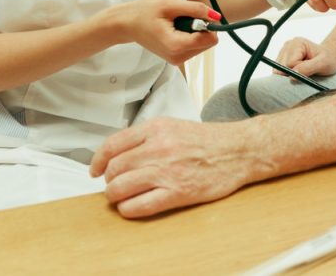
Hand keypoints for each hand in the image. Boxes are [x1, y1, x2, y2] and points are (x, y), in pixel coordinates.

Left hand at [90, 118, 251, 217]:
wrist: (239, 150)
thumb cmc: (209, 141)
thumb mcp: (174, 126)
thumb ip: (147, 136)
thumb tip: (120, 153)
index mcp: (156, 128)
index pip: (112, 145)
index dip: (98, 161)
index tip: (95, 169)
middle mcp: (158, 148)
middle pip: (113, 169)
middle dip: (110, 180)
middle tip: (115, 184)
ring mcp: (166, 171)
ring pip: (120, 188)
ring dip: (116, 196)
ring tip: (122, 197)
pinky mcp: (177, 192)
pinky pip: (139, 206)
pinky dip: (128, 209)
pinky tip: (132, 206)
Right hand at [104, 0, 218, 64]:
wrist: (126, 24)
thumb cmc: (145, 12)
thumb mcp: (171, 4)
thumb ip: (195, 9)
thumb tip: (217, 16)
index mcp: (176, 46)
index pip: (210, 39)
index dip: (207, 24)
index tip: (193, 14)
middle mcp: (178, 58)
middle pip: (208, 43)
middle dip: (200, 27)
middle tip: (181, 18)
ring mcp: (177, 60)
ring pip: (202, 45)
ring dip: (194, 31)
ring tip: (174, 23)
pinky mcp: (176, 58)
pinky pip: (194, 47)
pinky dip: (189, 36)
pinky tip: (173, 29)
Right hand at [274, 36, 335, 78]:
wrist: (329, 58)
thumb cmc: (328, 60)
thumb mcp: (324, 64)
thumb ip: (308, 68)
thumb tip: (292, 76)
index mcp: (297, 43)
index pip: (289, 63)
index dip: (299, 71)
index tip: (310, 70)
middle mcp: (288, 45)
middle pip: (281, 67)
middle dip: (293, 74)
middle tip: (307, 71)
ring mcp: (283, 52)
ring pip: (278, 71)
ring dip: (290, 75)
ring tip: (303, 71)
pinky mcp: (281, 59)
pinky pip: (279, 73)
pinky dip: (287, 75)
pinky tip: (298, 71)